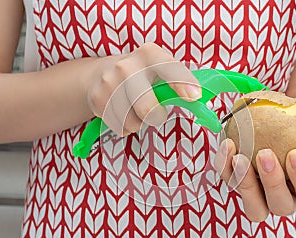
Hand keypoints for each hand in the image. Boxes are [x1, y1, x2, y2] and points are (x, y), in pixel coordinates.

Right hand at [86, 43, 200, 135]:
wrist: (99, 73)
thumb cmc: (140, 75)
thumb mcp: (158, 70)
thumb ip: (178, 81)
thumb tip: (198, 99)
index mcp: (149, 54)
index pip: (169, 68)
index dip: (183, 83)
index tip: (194, 97)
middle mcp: (127, 66)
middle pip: (147, 107)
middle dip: (156, 116)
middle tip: (157, 115)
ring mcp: (109, 82)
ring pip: (133, 122)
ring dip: (139, 122)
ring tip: (135, 109)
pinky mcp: (97, 99)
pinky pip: (119, 126)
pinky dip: (125, 125)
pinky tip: (122, 111)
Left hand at [214, 98, 295, 221]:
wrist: (285, 116)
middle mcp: (288, 197)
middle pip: (280, 206)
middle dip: (272, 183)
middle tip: (265, 154)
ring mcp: (262, 194)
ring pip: (253, 206)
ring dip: (245, 184)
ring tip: (240, 157)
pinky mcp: (240, 183)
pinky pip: (230, 182)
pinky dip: (225, 167)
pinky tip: (228, 146)